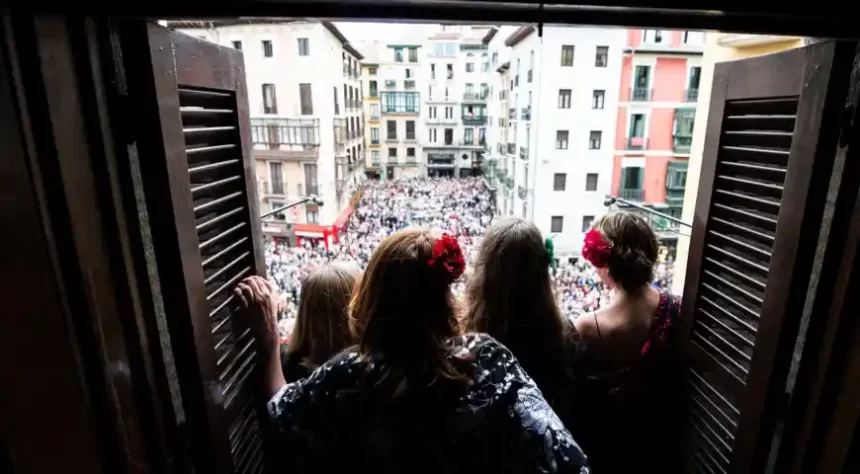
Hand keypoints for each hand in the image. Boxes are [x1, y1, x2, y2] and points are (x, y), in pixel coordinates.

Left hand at [234, 275, 285, 397]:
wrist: (267, 333)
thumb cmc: (272, 322)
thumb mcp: (276, 307)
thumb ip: (272, 297)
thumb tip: (266, 288)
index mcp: (272, 297)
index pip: (263, 281)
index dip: (256, 278)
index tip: (252, 279)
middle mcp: (264, 298)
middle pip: (254, 282)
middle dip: (247, 280)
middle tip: (243, 282)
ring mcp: (255, 303)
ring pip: (247, 287)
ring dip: (241, 285)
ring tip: (238, 286)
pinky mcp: (248, 308)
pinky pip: (241, 296)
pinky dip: (237, 292)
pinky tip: (235, 292)